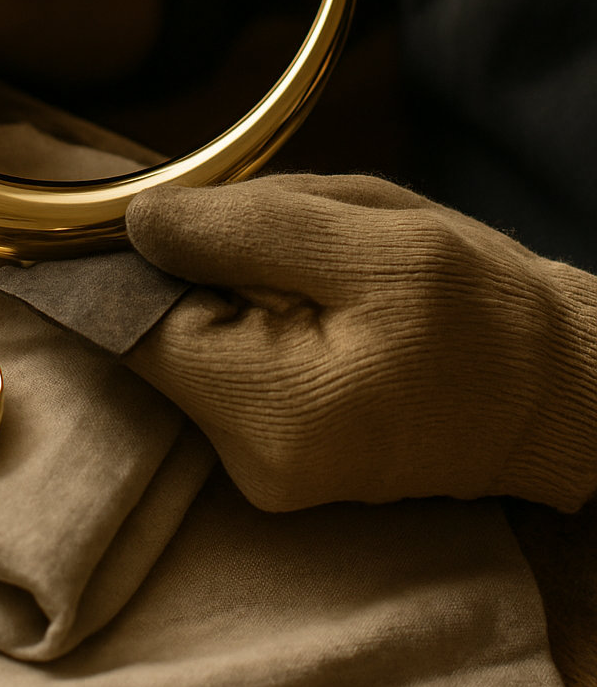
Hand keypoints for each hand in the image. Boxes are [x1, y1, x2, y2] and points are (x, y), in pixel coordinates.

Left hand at [124, 174, 596, 511]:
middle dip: (210, 264)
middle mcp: (248, 462)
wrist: (557, 391)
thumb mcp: (372, 241)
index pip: (133, 325)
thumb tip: (137, 223)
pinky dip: (263, 317)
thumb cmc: (481, 312)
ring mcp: (262, 469)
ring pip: (199, 339)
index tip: (191, 218)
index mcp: (267, 413)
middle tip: (304, 242)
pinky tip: (332, 308)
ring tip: (333, 278)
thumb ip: (244, 230)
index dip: (147, 257)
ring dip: (240, 286)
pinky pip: (233, 363)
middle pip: (163, 329)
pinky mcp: (279, 455)